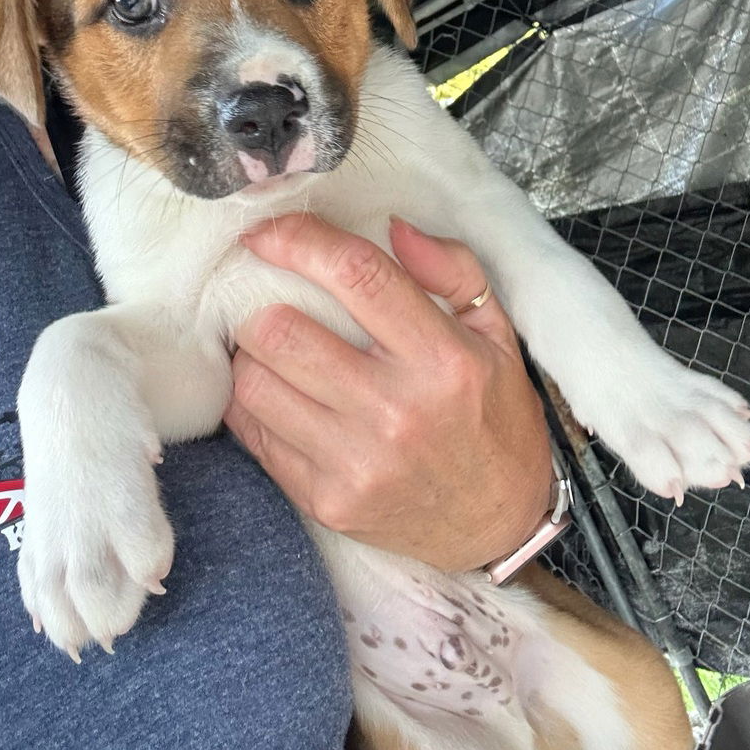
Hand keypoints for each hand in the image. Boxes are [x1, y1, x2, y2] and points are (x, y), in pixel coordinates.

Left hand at [225, 214, 553, 571]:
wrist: (498, 523)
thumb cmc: (495, 419)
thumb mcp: (497, 337)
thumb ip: (453, 271)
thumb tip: (392, 226)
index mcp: (444, 359)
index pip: (357, 276)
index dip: (300, 241)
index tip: (268, 231)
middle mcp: (397, 411)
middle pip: (283, 331)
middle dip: (260, 303)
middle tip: (265, 299)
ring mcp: (356, 463)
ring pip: (255, 383)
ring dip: (251, 354)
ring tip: (270, 346)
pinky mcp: (326, 501)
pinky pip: (254, 434)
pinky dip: (253, 403)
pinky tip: (277, 392)